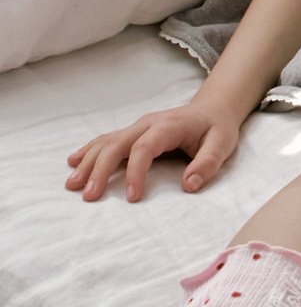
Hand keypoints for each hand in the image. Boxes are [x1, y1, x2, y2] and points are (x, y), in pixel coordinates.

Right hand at [65, 102, 242, 202]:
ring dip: (88, 162)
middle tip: (89, 195)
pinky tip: (73, 162)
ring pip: (107, 141)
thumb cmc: (216, 128)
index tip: (132, 197)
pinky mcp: (133, 133)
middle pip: (117, 144)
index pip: (145, 148)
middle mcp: (147, 124)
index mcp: (168, 126)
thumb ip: (207, 164)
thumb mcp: (222, 144)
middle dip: (100, 169)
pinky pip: (107, 140)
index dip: (135, 172)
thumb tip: (189, 185)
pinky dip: (89, 151)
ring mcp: (138, 127)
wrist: (212, 109)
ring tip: (72, 184)